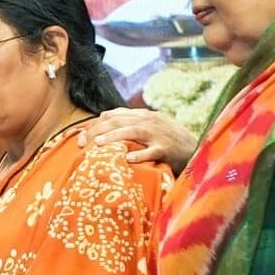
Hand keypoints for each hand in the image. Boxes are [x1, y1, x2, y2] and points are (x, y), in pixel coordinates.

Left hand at [75, 108, 196, 173]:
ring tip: (98, 144)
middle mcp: (149, 121)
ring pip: (133, 132)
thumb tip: (103, 119)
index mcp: (142, 115)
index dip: (94, 125)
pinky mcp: (167, 149)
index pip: (113, 115)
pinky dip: (140, 155)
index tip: (79, 139)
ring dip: (114, 137)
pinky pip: (152, 151)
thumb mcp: (147, 126)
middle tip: (81, 143)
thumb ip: (127, 122)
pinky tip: (128, 159)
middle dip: (97, 131)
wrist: (194, 148)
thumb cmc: (165, 139)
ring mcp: (158, 134)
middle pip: (119, 121)